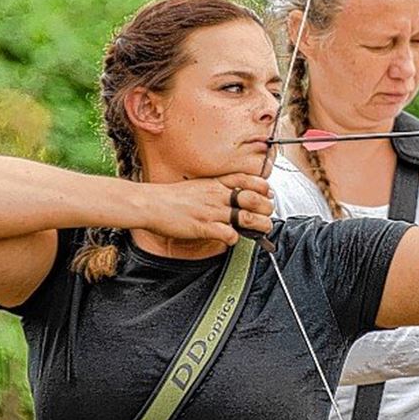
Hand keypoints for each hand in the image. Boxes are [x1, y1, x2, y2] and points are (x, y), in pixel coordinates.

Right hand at [140, 172, 273, 244]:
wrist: (150, 203)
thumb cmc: (171, 196)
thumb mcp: (199, 185)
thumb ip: (217, 189)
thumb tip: (232, 195)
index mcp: (217, 183)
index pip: (250, 180)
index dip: (264, 188)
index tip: (268, 194)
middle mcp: (218, 195)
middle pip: (255, 199)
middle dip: (267, 208)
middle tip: (267, 214)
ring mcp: (212, 211)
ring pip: (248, 218)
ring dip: (260, 225)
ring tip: (262, 230)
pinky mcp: (204, 227)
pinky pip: (229, 234)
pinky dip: (235, 239)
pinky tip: (232, 239)